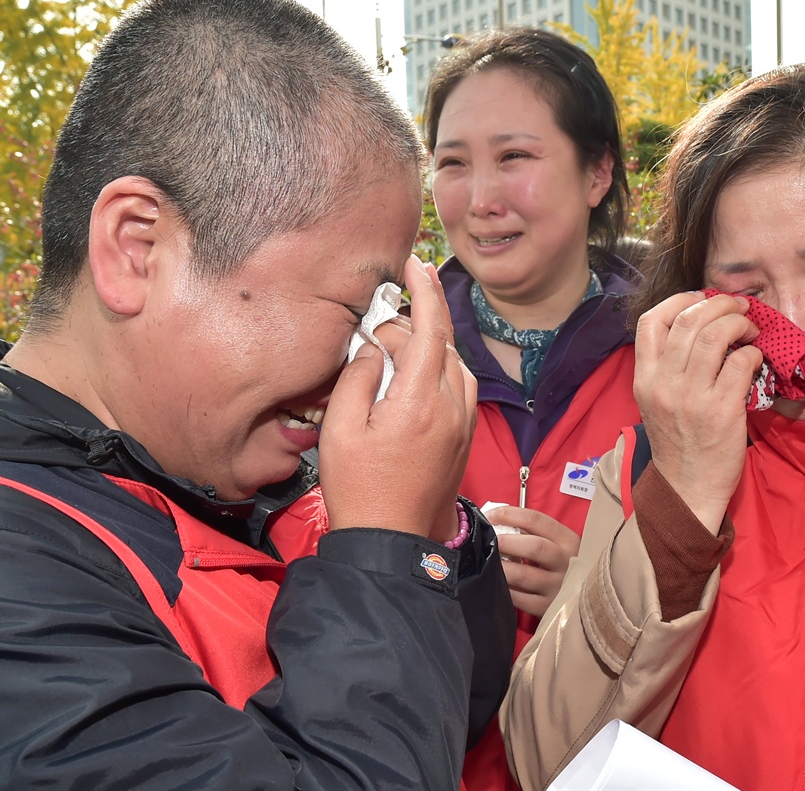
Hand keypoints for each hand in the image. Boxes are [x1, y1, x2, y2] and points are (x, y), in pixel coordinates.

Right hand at [318, 256, 477, 539]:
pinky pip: (457, 387)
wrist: (392, 542)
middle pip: (439, 343)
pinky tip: (408, 384)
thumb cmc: (359, 489)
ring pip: (451, 364)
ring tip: (387, 358)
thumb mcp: (340, 429)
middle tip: (372, 334)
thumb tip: (373, 348)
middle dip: (409, 326)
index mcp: (420, 400)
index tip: (416, 261)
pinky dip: (435, 372)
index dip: (425, 288)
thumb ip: (356, 377)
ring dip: (424, 350)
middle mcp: (451, 406)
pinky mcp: (464, 437)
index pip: (430, 327)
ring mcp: (463, 423)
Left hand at [486, 506, 579, 617]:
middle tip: (487, 541)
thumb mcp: (556, 543)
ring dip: (501, 567)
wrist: (582, 596)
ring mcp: (557, 587)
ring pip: (523, 575)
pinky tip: (496, 582)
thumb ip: (532, 531)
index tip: (490, 516)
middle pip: (534, 546)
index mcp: (567, 540)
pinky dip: (504, 588)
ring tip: (487, 563)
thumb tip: (495, 521)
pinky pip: (519, 598)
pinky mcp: (546, 608)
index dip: (508, 515)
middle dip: (505, 541)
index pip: (536, 520)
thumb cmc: (559, 564)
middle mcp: (565, 562)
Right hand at [633, 292, 761, 533]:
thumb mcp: (655, 400)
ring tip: (750, 328)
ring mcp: (692, 397)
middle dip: (720, 305)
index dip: (679, 300)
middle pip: (689, 321)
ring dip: (739, 323)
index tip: (702, 300)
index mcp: (644, 378)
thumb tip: (699, 325)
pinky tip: (754, 359)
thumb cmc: (677, 441)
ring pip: (715, 335)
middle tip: (739, 308)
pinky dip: (752, 353)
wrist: (687, 487)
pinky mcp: (722, 410)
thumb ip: (667, 366)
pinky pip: (740, 363)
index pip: (650, 321)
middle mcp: (663, 383)